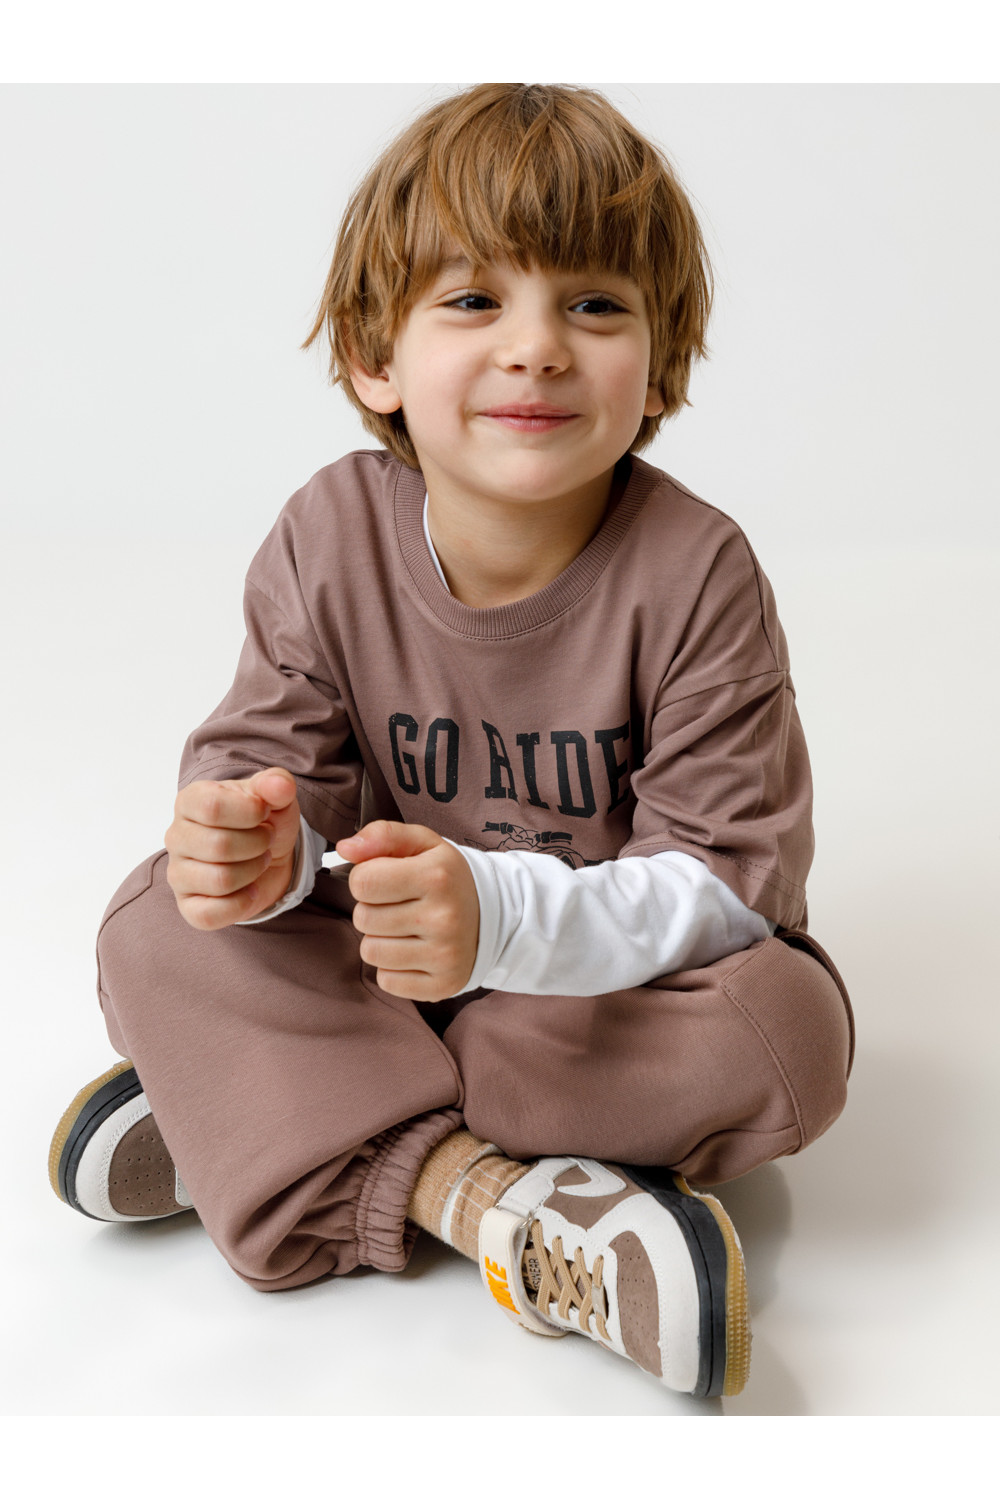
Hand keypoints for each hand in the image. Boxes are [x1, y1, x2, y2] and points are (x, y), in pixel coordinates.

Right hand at [165, 767, 300, 929]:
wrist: (271, 855)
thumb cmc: (265, 821)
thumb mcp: (275, 796)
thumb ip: (276, 784)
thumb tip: (280, 785)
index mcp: (190, 801)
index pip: (212, 807)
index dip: (251, 813)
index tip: (264, 813)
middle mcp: (176, 836)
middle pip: (220, 846)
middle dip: (258, 844)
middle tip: (266, 840)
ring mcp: (178, 873)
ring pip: (220, 880)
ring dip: (254, 871)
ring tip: (259, 861)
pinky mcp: (188, 906)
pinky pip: (211, 914)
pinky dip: (242, 903)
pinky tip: (249, 889)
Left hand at [336, 821, 479, 1001]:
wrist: (495, 917)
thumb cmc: (447, 878)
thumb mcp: (423, 844)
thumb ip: (383, 836)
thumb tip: (344, 848)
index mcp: (436, 876)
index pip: (362, 882)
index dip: (366, 879)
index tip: (386, 880)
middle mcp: (443, 918)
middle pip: (363, 919)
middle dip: (373, 910)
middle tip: (400, 906)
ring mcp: (444, 955)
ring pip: (371, 952)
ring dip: (380, 940)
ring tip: (406, 930)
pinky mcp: (442, 985)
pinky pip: (386, 980)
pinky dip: (393, 968)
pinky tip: (414, 952)